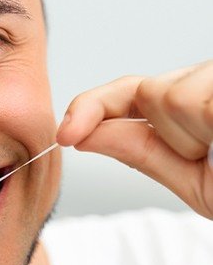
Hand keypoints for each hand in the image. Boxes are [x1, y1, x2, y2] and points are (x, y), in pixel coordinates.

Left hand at [56, 60, 212, 218]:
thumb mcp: (194, 181)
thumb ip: (142, 152)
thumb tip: (84, 134)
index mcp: (191, 108)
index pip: (130, 93)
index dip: (92, 108)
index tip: (66, 135)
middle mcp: (204, 83)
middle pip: (146, 91)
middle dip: (167, 133)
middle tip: (204, 155)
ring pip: (164, 96)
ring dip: (189, 136)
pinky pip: (188, 100)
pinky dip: (206, 124)